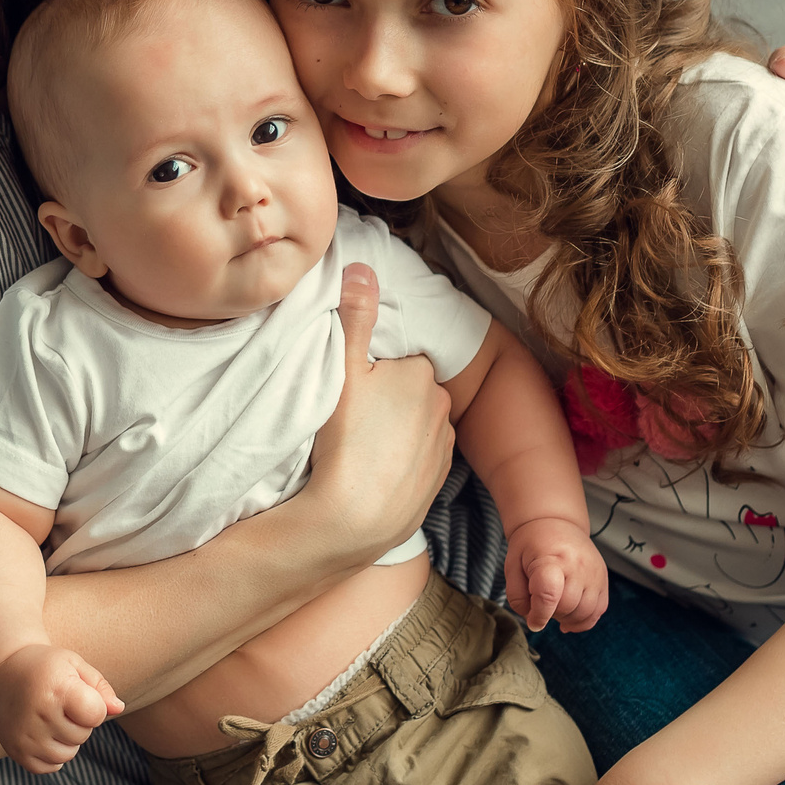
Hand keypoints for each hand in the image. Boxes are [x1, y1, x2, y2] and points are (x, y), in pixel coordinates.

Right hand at [0, 643, 121, 772]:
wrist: (3, 672)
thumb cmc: (46, 667)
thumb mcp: (74, 665)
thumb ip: (100, 687)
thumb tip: (119, 708)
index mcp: (56, 689)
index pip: (96, 714)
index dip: (94, 705)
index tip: (79, 694)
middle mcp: (38, 714)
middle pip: (83, 735)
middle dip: (79, 722)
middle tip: (60, 704)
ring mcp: (25, 736)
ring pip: (68, 754)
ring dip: (67, 740)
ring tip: (52, 718)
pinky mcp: (16, 751)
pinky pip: (50, 766)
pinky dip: (52, 754)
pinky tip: (43, 733)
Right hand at [305, 263, 456, 561]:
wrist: (353, 518)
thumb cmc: (344, 440)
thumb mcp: (342, 369)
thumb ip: (354, 315)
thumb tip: (363, 266)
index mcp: (421, 373)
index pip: (401, 358)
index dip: (377, 369)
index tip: (353, 384)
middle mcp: (442, 407)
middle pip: (412, 390)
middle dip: (390, 396)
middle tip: (353, 414)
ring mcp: (442, 447)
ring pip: (418, 424)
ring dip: (398, 429)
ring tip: (362, 444)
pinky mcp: (437, 481)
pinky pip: (420, 458)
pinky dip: (403, 461)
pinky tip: (375, 469)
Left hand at [503, 517, 608, 633]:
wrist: (556, 523)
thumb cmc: (531, 545)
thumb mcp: (512, 566)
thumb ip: (517, 596)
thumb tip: (533, 620)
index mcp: (550, 559)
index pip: (548, 595)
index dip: (539, 615)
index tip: (533, 621)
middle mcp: (577, 566)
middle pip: (567, 607)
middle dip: (551, 614)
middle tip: (541, 604)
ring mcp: (594, 572)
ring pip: (585, 613)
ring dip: (568, 618)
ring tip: (555, 607)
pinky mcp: (603, 579)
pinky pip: (598, 610)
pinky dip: (585, 620)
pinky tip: (571, 617)